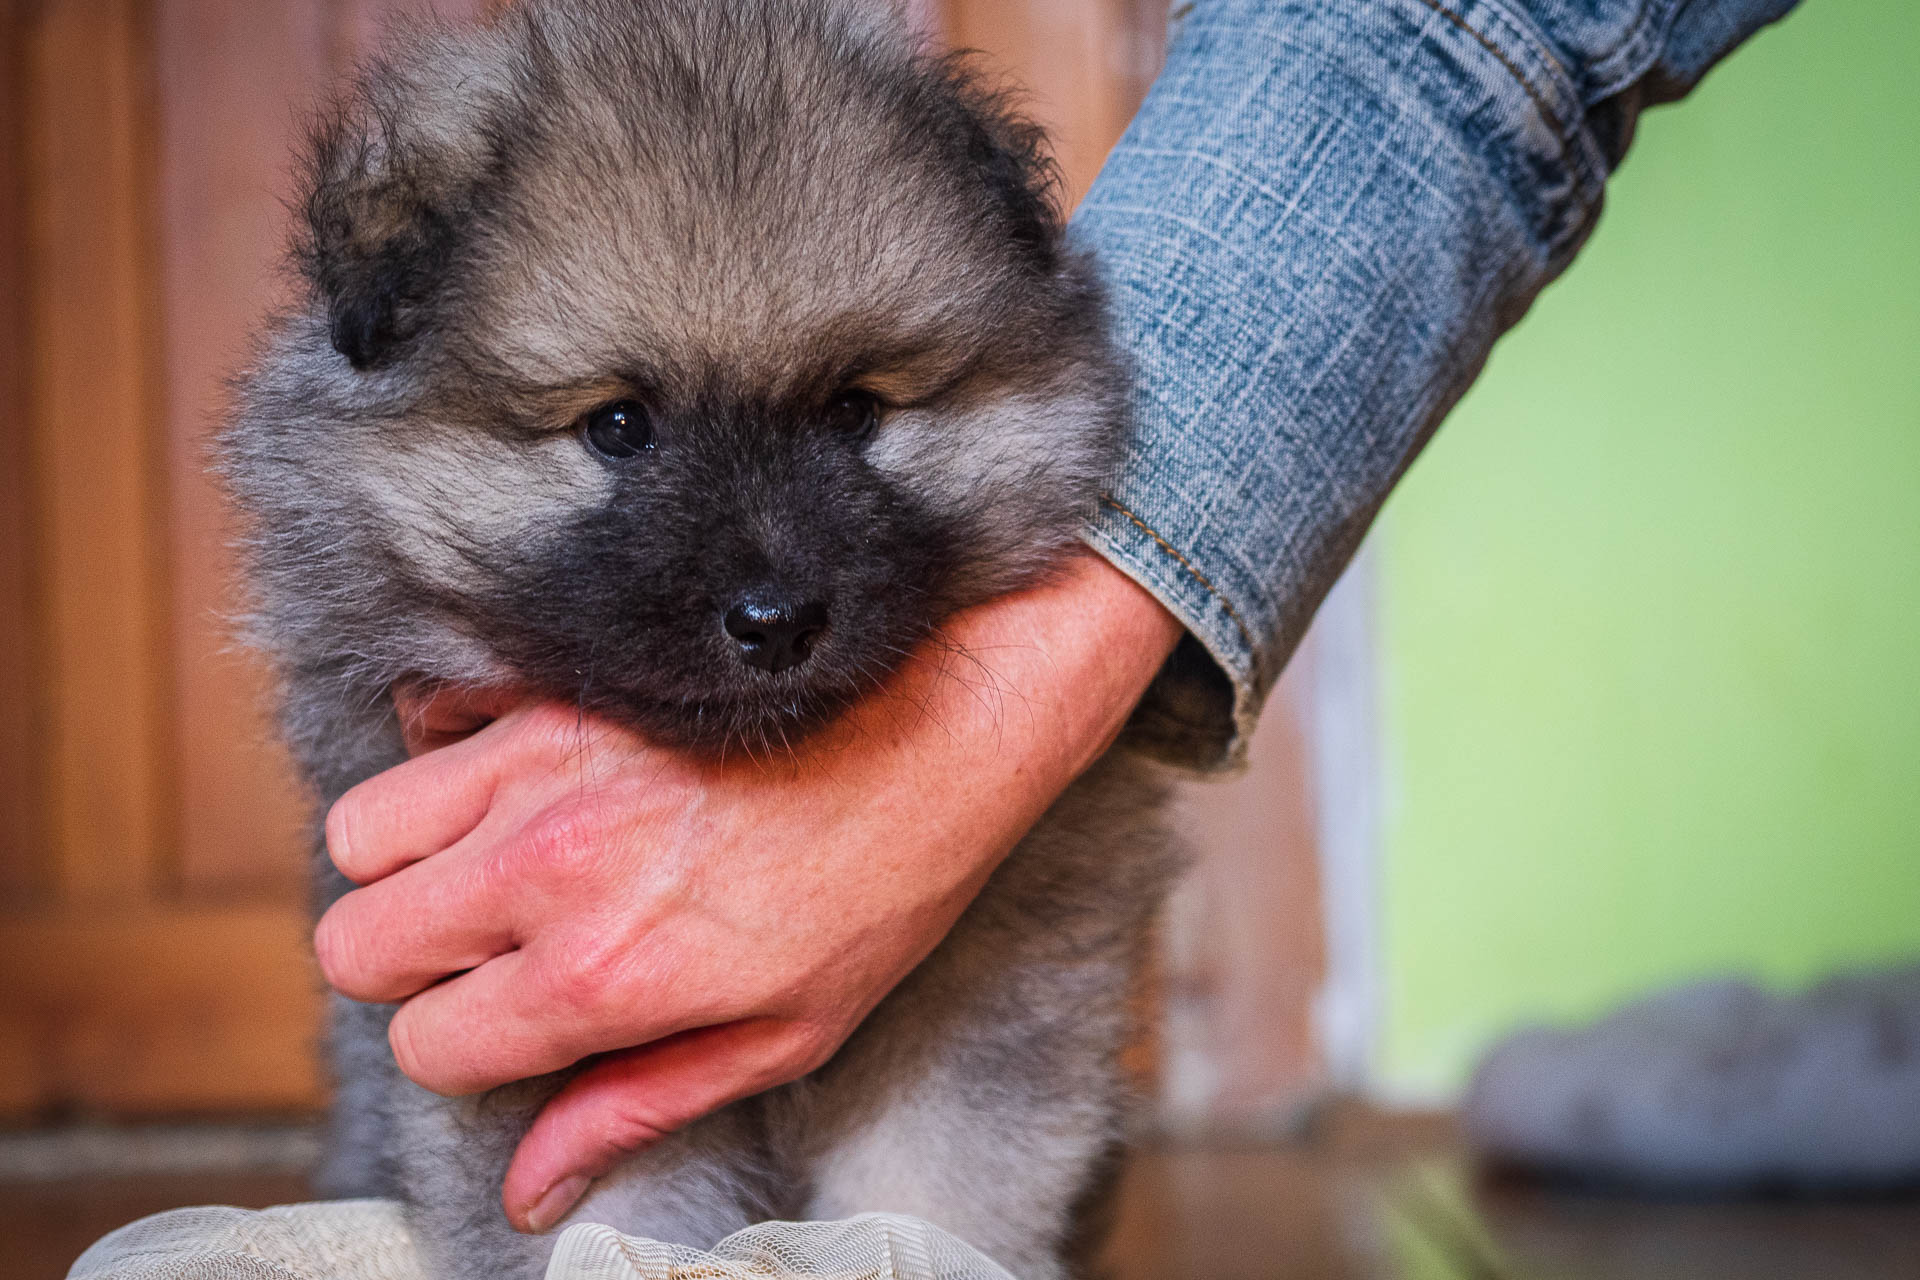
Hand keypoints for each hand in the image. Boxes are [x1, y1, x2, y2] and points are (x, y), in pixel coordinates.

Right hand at [314, 549, 1180, 1232]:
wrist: (944, 724)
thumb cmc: (884, 882)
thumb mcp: (785, 1033)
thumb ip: (639, 1105)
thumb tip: (533, 1187)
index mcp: (604, 971)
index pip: (424, 1044)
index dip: (467, 1051)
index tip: (523, 1025)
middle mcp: (548, 866)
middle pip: (356, 942)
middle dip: (412, 967)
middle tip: (497, 955)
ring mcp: (543, 763)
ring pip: (361, 832)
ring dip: (410, 864)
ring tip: (494, 869)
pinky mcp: (558, 688)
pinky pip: (423, 723)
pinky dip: (443, 759)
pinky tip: (522, 784)